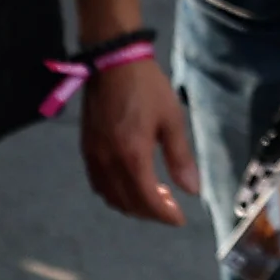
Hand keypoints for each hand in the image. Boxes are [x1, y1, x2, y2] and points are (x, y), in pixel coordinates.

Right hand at [78, 54, 197, 225]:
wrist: (113, 61)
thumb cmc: (147, 87)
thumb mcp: (172, 119)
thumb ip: (181, 157)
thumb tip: (192, 190)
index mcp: (133, 155)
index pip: (148, 200)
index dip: (165, 215)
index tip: (180, 218)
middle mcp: (109, 162)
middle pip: (128, 203)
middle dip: (151, 212)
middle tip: (170, 205)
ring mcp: (94, 156)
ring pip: (111, 197)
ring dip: (132, 205)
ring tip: (152, 196)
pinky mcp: (86, 148)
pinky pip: (98, 184)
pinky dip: (114, 193)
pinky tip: (129, 183)